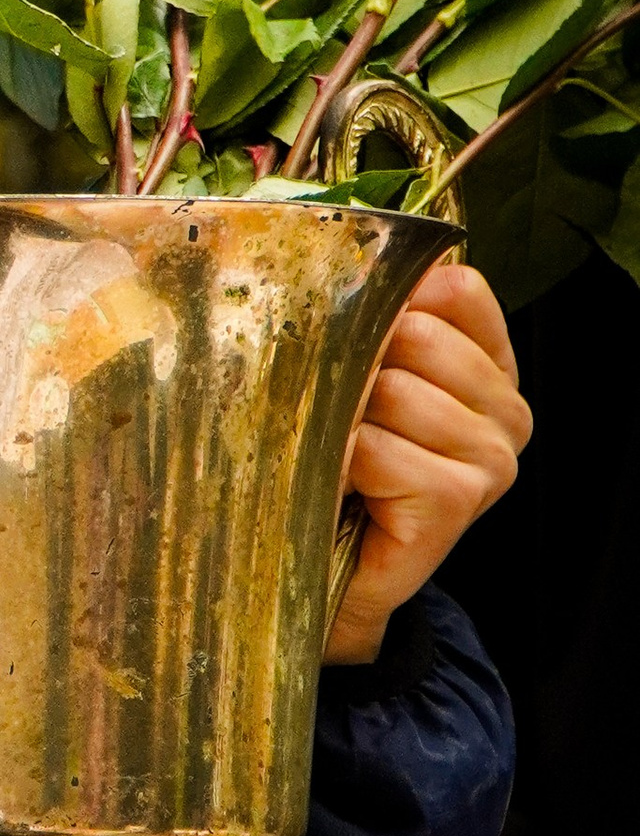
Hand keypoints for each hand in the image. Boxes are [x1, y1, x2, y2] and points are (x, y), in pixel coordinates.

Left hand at [325, 262, 529, 665]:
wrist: (327, 575)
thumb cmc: (340, 467)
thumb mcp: (360, 379)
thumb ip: (372, 324)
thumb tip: (336, 260)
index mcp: (491, 366)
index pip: (457, 288)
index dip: (392, 302)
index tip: (355, 338)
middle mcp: (508, 410)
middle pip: (418, 335)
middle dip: (355, 366)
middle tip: (336, 412)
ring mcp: (492, 459)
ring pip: (391, 390)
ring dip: (340, 421)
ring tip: (337, 455)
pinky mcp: (458, 502)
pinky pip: (376, 448)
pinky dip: (337, 463)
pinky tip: (341, 487)